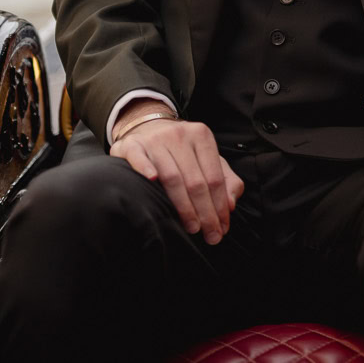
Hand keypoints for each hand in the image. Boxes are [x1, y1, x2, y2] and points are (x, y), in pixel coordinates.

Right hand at [110, 106, 244, 244]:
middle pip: (195, 181)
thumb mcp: (208, 159)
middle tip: (210, 235)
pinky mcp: (132, 145)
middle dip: (205, 212)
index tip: (222, 228)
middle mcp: (179, 134)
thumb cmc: (182, 151)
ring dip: (183, 206)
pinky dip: (145, 169)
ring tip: (192, 227)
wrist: (148, 129)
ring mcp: (154, 139)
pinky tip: (152, 182)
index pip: (214, 177)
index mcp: (201, 135)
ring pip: (171, 176)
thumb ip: (226, 180)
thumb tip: (231, 204)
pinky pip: (138, 158)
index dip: (220, 205)